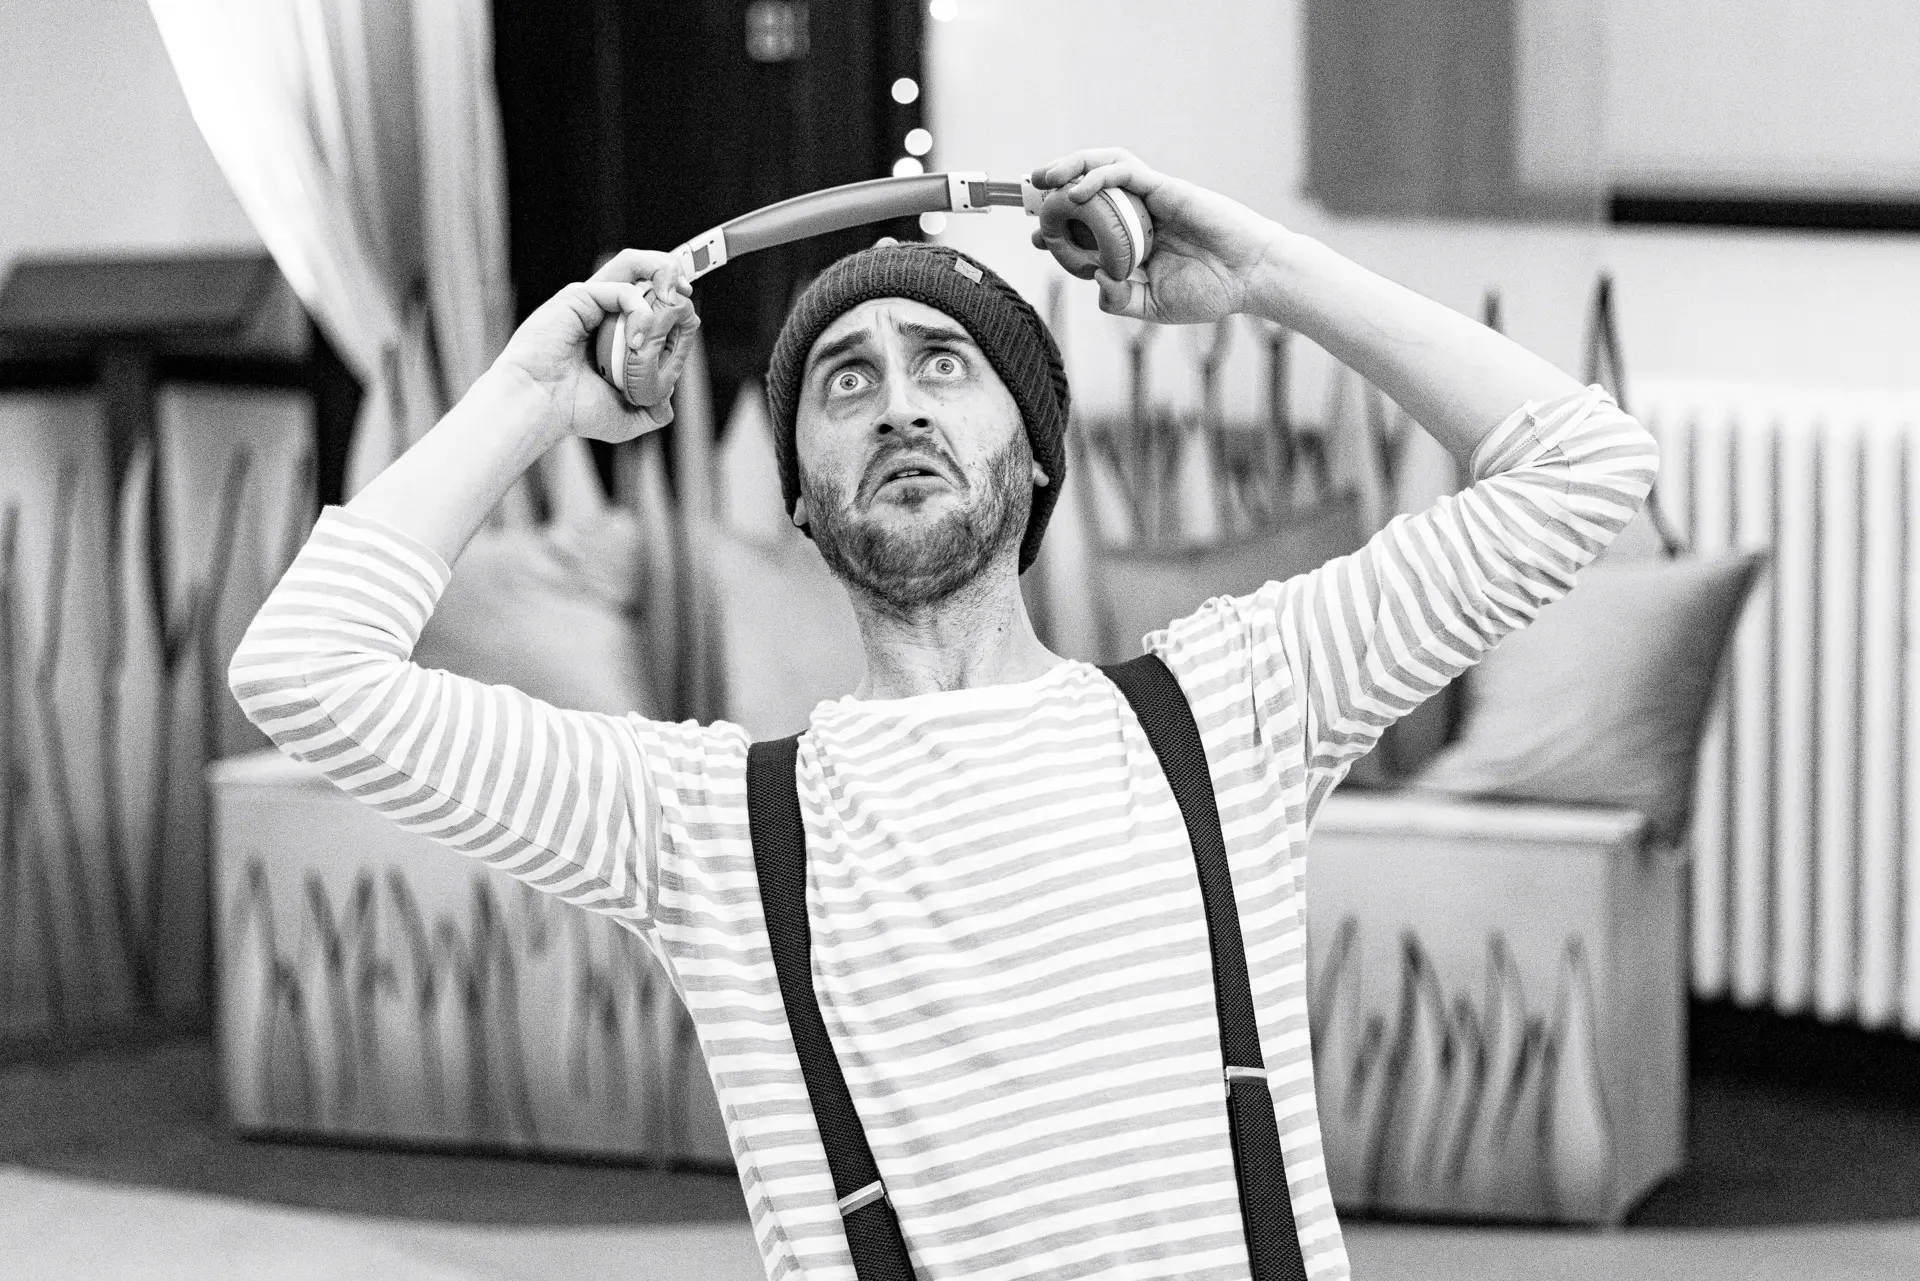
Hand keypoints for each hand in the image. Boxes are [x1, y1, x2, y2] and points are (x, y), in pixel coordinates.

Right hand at [488, 249, 699, 444]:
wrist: (538, 406)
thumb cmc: (572, 411)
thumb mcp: (625, 418)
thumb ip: (651, 412)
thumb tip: (668, 405)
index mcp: (613, 333)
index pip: (651, 302)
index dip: (674, 304)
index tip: (691, 321)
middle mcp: (603, 312)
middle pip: (643, 271)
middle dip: (671, 273)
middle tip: (686, 295)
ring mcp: (591, 302)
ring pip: (633, 265)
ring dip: (661, 274)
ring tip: (675, 301)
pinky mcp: (579, 297)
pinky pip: (623, 291)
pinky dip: (641, 313)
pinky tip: (637, 343)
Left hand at [1029, 149, 1284, 324]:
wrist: (1251, 276)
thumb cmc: (1211, 291)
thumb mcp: (1154, 305)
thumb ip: (1121, 299)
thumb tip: (1093, 283)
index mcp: (1135, 241)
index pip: (1088, 227)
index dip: (1058, 229)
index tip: (1035, 239)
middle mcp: (1139, 214)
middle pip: (1089, 189)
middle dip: (1055, 187)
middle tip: (1029, 196)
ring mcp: (1151, 198)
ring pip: (1103, 168)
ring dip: (1070, 167)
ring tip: (1043, 178)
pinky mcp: (1165, 187)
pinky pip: (1124, 172)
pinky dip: (1097, 176)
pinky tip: (1077, 192)